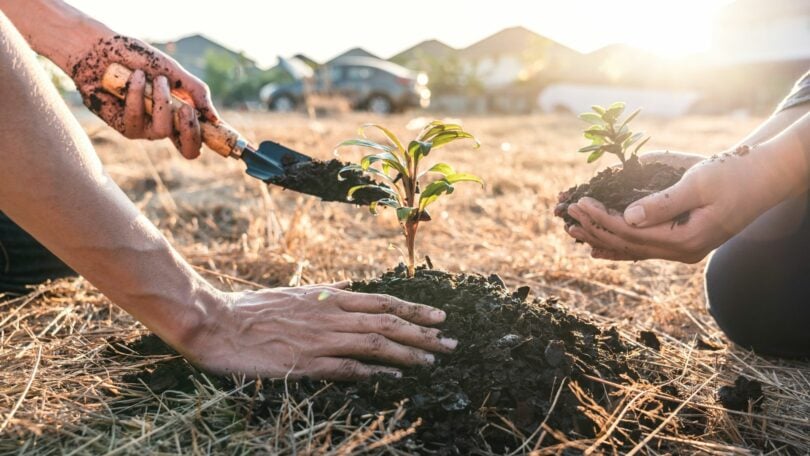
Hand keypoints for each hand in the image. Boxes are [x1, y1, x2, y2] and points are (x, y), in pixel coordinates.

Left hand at [69, 35, 219, 158]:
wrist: (102, 49)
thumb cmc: (138, 59)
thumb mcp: (173, 72)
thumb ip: (195, 92)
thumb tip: (215, 118)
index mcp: (181, 114)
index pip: (202, 137)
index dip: (213, 138)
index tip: (216, 125)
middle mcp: (165, 125)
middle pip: (189, 150)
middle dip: (191, 130)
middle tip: (186, 109)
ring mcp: (145, 129)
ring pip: (165, 130)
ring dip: (162, 101)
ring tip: (155, 79)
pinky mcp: (125, 127)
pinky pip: (138, 120)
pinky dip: (138, 96)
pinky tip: (135, 78)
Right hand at [178, 283, 456, 379]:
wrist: (219, 323)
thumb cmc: (255, 308)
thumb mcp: (297, 293)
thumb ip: (326, 294)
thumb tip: (349, 289)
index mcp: (329, 297)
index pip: (382, 302)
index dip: (414, 309)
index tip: (440, 316)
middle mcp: (332, 315)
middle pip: (388, 322)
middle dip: (423, 332)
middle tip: (451, 342)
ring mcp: (321, 339)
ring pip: (375, 344)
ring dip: (408, 352)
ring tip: (433, 360)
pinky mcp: (308, 363)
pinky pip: (349, 368)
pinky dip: (374, 372)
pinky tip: (393, 377)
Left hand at [564, 147, 791, 262]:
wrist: (765, 178)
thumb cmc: (734, 174)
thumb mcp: (699, 183)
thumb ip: (663, 203)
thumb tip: (627, 216)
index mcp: (685, 239)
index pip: (630, 232)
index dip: (601, 217)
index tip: (579, 202)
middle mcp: (682, 252)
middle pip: (627, 244)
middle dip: (594, 229)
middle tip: (567, 215)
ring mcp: (683, 251)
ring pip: (632, 250)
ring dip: (601, 239)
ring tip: (573, 232)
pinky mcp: (683, 243)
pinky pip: (643, 249)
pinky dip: (619, 247)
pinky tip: (598, 249)